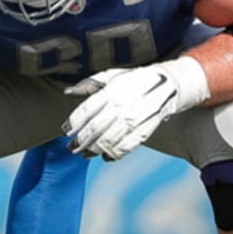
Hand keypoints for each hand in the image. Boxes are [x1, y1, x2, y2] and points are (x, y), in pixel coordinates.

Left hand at [63, 58, 206, 160]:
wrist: (167, 84)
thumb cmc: (134, 80)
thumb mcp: (110, 76)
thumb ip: (88, 84)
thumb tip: (68, 92)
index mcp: (111, 91)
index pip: (87, 110)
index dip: (73, 123)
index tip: (65, 131)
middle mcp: (121, 105)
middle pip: (95, 128)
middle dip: (81, 141)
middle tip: (71, 148)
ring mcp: (133, 119)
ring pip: (109, 140)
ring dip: (94, 150)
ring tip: (85, 154)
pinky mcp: (145, 130)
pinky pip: (127, 146)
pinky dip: (115, 154)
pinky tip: (106, 157)